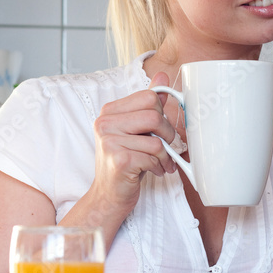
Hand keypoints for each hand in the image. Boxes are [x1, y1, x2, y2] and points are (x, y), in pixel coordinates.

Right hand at [88, 71, 178, 215]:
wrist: (109, 195)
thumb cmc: (125, 162)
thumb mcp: (136, 130)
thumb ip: (147, 104)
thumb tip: (162, 76)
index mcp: (109, 111)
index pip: (149, 97)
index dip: (162, 114)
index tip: (160, 129)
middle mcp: (104, 123)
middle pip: (154, 115)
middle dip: (167, 135)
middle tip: (166, 148)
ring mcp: (109, 141)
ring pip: (156, 140)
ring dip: (165, 156)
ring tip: (160, 163)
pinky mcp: (118, 160)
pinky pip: (152, 157)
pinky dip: (158, 167)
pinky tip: (151, 172)